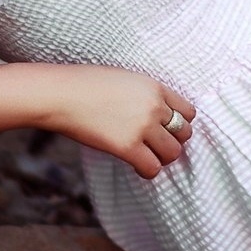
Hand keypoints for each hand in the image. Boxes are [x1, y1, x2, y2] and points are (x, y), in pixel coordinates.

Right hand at [44, 65, 197, 178]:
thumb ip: (143, 96)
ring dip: (162, 158)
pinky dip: (148, 171)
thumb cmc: (85, 84)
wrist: (62, 94)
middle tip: (157, 146)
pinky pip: (153, 167)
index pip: (188, 111)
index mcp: (155, 87)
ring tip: (147, 157)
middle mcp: (155, 106)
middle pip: (184, 133)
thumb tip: (151, 114)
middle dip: (173, 141)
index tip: (167, 130)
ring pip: (172, 152)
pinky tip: (136, 167)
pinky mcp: (128, 146)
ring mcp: (143, 127)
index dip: (179, 124)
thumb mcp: (124, 79)